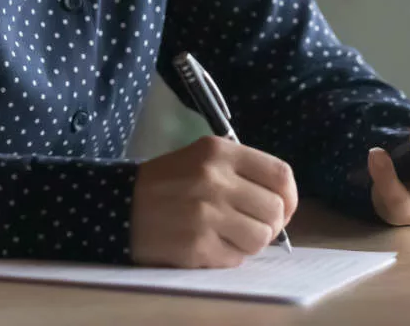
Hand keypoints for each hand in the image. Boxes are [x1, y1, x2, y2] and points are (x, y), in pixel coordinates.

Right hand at [131, 135, 297, 267]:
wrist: (118, 206)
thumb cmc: (168, 183)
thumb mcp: (202, 159)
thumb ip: (242, 172)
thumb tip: (283, 204)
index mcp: (220, 152)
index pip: (280, 174)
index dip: (290, 197)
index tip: (284, 209)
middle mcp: (215, 179)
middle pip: (275, 210)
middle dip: (270, 224)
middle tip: (252, 227)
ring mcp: (206, 214)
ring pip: (261, 237)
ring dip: (251, 243)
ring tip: (230, 236)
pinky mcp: (197, 245)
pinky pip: (237, 258)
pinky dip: (229, 256)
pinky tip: (210, 246)